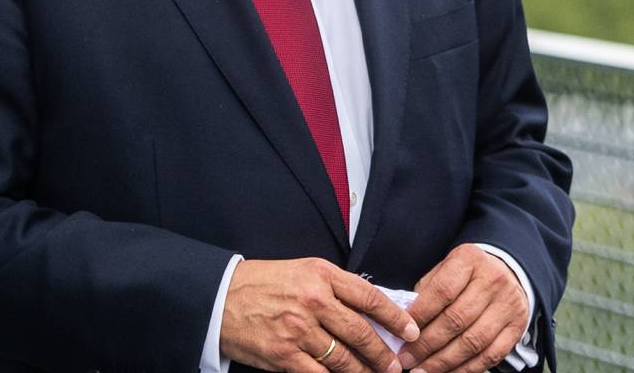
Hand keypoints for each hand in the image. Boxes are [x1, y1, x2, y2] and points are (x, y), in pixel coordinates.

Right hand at [219, 257, 416, 372]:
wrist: (221, 298)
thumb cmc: (265, 283)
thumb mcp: (304, 271)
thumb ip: (337, 288)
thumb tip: (372, 311)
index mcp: (322, 275)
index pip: (370, 297)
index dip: (396, 317)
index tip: (412, 331)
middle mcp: (313, 301)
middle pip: (361, 332)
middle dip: (384, 354)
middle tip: (397, 366)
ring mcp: (298, 330)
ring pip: (343, 358)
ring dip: (364, 372)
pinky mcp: (284, 354)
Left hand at [402, 245, 527, 372]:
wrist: (508, 272)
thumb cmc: (467, 275)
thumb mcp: (446, 268)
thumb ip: (426, 291)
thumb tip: (406, 323)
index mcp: (470, 260)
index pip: (442, 291)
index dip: (420, 315)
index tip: (402, 334)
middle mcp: (493, 280)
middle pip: (456, 319)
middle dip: (426, 345)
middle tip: (406, 359)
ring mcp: (508, 304)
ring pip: (473, 341)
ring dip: (444, 361)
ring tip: (422, 371)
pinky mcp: (517, 326)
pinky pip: (491, 355)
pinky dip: (467, 369)